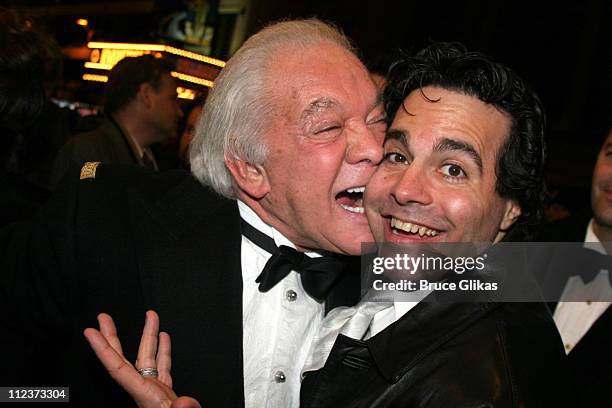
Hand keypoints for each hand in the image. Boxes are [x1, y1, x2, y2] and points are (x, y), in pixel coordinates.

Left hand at [84, 310, 200, 407]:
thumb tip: (183, 402)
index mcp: (145, 398)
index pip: (118, 369)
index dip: (103, 349)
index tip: (91, 332)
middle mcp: (146, 392)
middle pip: (124, 359)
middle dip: (113, 337)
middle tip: (103, 318)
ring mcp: (156, 393)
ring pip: (148, 358)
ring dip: (148, 336)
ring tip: (150, 317)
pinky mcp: (167, 395)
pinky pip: (164, 368)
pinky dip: (164, 351)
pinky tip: (165, 338)